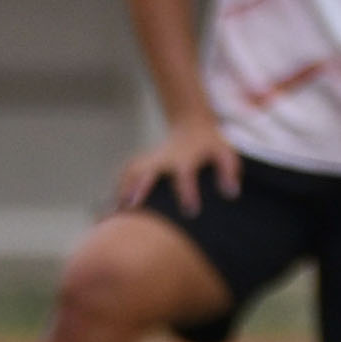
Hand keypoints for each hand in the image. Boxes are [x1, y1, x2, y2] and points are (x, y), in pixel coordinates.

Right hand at [114, 117, 241, 214]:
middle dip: (139, 189)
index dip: (187, 191)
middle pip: (146, 172)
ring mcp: (149, 160)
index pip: (185, 174)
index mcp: (186, 159)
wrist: (191, 125)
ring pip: (130, 174)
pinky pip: (124, 177)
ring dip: (121, 192)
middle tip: (132, 208)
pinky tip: (108, 213)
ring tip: (111, 216)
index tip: (190, 211)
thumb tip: (231, 194)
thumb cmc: (211, 146)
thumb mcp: (225, 153)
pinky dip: (115, 193)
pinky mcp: (140, 164)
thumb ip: (229, 171)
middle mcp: (162, 159)